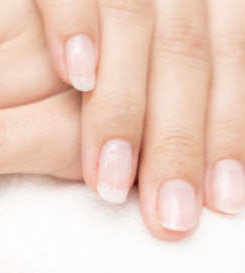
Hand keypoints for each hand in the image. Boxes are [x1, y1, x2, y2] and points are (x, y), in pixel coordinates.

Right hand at [28, 0, 243, 236]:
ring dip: (124, 107)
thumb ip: (170, 76)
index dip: (229, 132)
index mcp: (202, 0)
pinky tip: (76, 75)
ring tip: (110, 180)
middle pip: (188, 54)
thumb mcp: (160, 41)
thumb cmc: (100, 6)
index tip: (223, 203)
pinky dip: (76, 21)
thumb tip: (206, 157)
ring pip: (139, 23)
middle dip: (180, 140)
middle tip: (171, 218)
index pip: (230, 62)